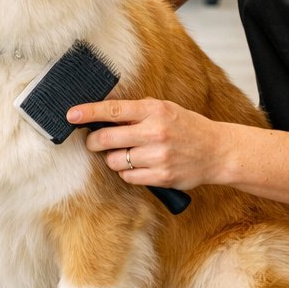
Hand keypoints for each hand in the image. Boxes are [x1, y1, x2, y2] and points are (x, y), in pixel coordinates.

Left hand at [66, 97, 227, 191]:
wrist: (217, 151)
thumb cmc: (187, 128)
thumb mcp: (165, 110)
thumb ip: (138, 112)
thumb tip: (105, 115)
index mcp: (155, 110)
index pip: (113, 110)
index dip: (88, 112)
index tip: (71, 115)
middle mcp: (155, 132)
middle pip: (107, 139)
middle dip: (94, 142)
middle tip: (93, 142)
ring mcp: (158, 156)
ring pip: (115, 161)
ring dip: (112, 159)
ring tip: (125, 154)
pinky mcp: (161, 176)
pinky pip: (128, 177)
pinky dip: (126, 172)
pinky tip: (137, 166)